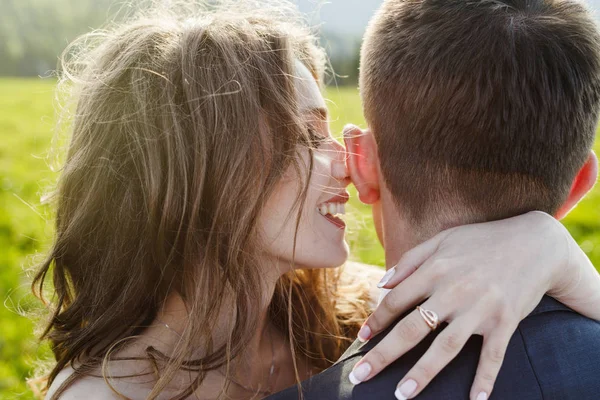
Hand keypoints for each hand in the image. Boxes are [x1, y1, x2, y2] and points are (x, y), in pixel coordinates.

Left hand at [348, 211, 599, 399]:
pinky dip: (485, 379)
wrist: (535, 243)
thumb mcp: (442, 239)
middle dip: (383, 354)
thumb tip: (381, 284)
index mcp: (435, 270)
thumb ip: (410, 260)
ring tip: (401, 394)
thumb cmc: (482, 240)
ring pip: (446, 347)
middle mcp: (454, 291)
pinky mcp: (505, 322)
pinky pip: (493, 356)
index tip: (361, 339)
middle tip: (360, 376)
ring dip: (422, 373)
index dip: (376, 322)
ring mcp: (480, 309)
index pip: (396, 301)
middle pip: (412, 328)